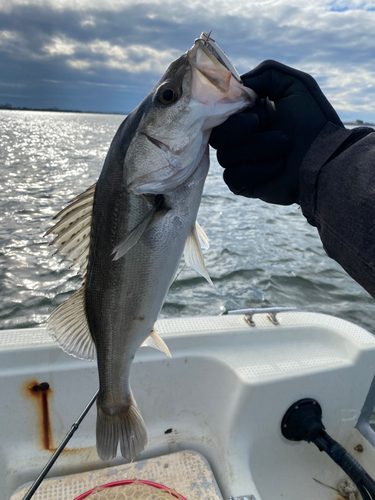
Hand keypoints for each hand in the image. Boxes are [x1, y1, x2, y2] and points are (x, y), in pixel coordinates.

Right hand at [209, 60, 343, 204]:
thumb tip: (239, 84)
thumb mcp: (296, 84)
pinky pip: (232, 177)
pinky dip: (256, 171)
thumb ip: (266, 73)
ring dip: (258, 149)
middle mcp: (242, 139)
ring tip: (284, 147)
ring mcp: (241, 163)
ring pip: (225, 156)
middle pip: (218, 135)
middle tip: (262, 124)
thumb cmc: (314, 122)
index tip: (250, 105)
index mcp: (249, 115)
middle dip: (240, 128)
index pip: (220, 112)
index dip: (229, 109)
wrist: (325, 159)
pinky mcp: (243, 185)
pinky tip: (278, 166)